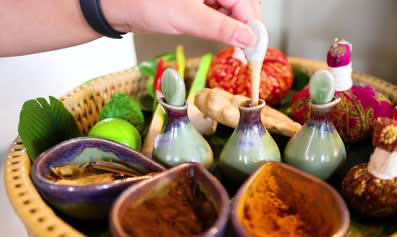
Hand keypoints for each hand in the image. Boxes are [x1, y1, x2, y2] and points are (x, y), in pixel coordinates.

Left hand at [104, 0, 262, 46]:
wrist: (121, 6)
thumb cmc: (147, 4)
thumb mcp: (187, 18)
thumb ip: (220, 28)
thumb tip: (248, 38)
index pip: (245, 2)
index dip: (253, 26)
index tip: (255, 49)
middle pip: (242, 5)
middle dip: (246, 28)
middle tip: (247, 52)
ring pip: (232, 10)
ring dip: (235, 29)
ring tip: (234, 47)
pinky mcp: (199, 1)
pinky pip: (219, 12)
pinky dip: (222, 26)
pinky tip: (220, 36)